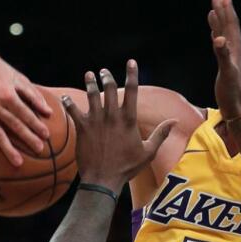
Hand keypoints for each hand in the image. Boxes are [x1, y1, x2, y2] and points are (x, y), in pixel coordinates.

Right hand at [0, 48, 53, 166]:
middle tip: (39, 149)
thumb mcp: (18, 78)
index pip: (25, 113)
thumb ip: (33, 95)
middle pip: (14, 125)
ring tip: (18, 163)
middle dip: (28, 138)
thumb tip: (48, 112)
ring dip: (8, 149)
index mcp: (8, 94)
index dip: (36, 124)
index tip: (46, 135)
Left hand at [60, 60, 174, 190]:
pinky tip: (65, 97)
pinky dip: (68, 102)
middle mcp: (112, 116)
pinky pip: (73, 110)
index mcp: (129, 120)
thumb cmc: (127, 167)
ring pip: (92, 95)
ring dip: (91, 83)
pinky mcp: (82, 128)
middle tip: (104, 72)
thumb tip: (175, 121)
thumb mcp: (148, 152)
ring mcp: (96, 121)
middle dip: (107, 77)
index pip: (132, 91)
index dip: (132, 74)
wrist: (103, 179)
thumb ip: (161, 134)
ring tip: (89, 75)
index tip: (131, 62)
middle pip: (110, 88)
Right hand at [208, 0, 240, 119]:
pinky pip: (221, 47)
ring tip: (214, 10)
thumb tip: (219, 39)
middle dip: (224, 10)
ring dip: (220, 22)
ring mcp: (230, 58)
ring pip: (224, 35)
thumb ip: (223, 56)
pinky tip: (216, 35)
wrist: (238, 109)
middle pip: (228, 26)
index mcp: (234, 50)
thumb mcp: (227, 74)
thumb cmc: (233, 94)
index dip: (226, 10)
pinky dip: (217, 37)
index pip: (230, 26)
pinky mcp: (226, 66)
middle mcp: (234, 52)